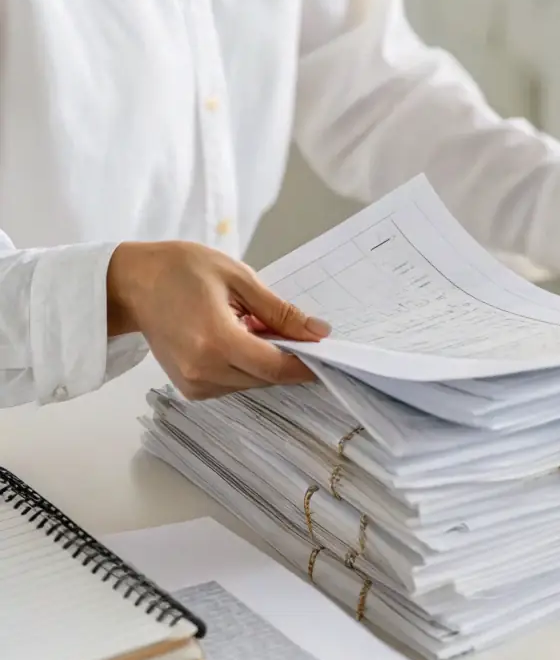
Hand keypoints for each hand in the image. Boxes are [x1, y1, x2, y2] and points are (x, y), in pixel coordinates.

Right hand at [107, 241, 329, 399]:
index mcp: (216, 342)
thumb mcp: (238, 278)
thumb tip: (318, 332)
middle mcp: (203, 372)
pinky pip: (234, 384)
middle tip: (288, 326)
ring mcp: (193, 385)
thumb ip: (279, 311)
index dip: (306, 363)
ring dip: (264, 361)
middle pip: (266, 378)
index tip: (328, 351)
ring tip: (250, 325)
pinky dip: (245, 366)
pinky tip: (235, 339)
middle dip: (286, 357)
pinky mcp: (190, 389)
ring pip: (252, 383)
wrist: (132, 283)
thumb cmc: (181, 270)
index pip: (276, 367)